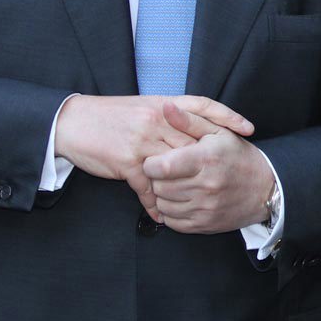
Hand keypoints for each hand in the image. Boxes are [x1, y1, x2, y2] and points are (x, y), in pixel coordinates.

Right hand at [55, 95, 253, 220]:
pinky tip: (161, 216)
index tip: (248, 129)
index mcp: (162, 104)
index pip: (202, 105)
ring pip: (176, 167)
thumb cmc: (107, 117)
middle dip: (211, 160)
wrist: (72, 122)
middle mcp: (157, 119)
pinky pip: (149, 187)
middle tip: (228, 177)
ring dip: (185, 187)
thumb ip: (166, 118)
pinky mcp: (128, 161)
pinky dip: (155, 204)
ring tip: (199, 202)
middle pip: (195, 141)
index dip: (227, 117)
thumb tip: (189, 132)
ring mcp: (143, 141)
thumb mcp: (140, 109)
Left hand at [144, 100, 272, 232]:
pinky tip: (181, 199)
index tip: (157, 159)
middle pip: (159, 186)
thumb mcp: (217, 131)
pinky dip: (170, 211)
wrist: (265, 188)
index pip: (162, 167)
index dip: (152, 163)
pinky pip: (171, 222)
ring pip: (163, 205)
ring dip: (163, 195)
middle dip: (157, 178)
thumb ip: (189, 120)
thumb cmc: (237, 156)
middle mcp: (206, 186)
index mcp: (206, 159)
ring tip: (175, 184)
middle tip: (167, 171)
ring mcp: (205, 209)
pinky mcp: (204, 225)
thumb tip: (166, 107)